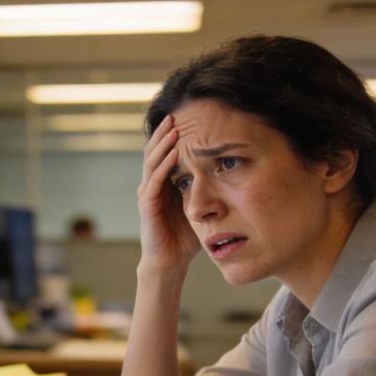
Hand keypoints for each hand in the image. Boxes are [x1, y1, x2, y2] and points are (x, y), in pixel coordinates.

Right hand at [137, 115, 199, 274]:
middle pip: (154, 150)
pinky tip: (173, 153)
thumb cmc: (185, 238)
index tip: (187, 117)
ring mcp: (147, 194)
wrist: (169, 262)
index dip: (172, 135)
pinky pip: (154, 180)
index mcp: (163, 184)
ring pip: (152, 161)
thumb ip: (205, 190)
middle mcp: (152, 185)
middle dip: (164, 131)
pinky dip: (163, 165)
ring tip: (172, 126)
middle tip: (176, 112)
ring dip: (162, 143)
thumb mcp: (199, 207)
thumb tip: (229, 173)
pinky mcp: (147, 205)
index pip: (165, 152)